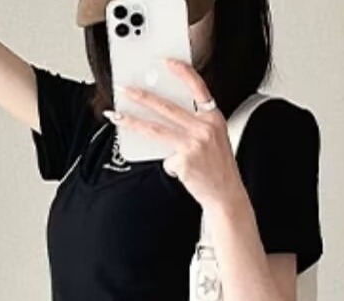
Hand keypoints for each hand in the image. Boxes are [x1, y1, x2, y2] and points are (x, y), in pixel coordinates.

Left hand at [106, 57, 243, 210]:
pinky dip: (170, 165)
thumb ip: (193, 125)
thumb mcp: (214, 139)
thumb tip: (162, 120)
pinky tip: (183, 172)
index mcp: (214, 118)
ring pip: (156, 129)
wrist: (226, 195)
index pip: (198, 87)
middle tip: (124, 89)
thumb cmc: (218, 168)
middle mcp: (204, 127)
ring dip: (133, 121)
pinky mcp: (184, 161)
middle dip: (142, 96)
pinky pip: (165, 158)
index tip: (165, 62)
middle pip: (167, 107)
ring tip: (117, 116)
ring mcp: (193, 144)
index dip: (182, 72)